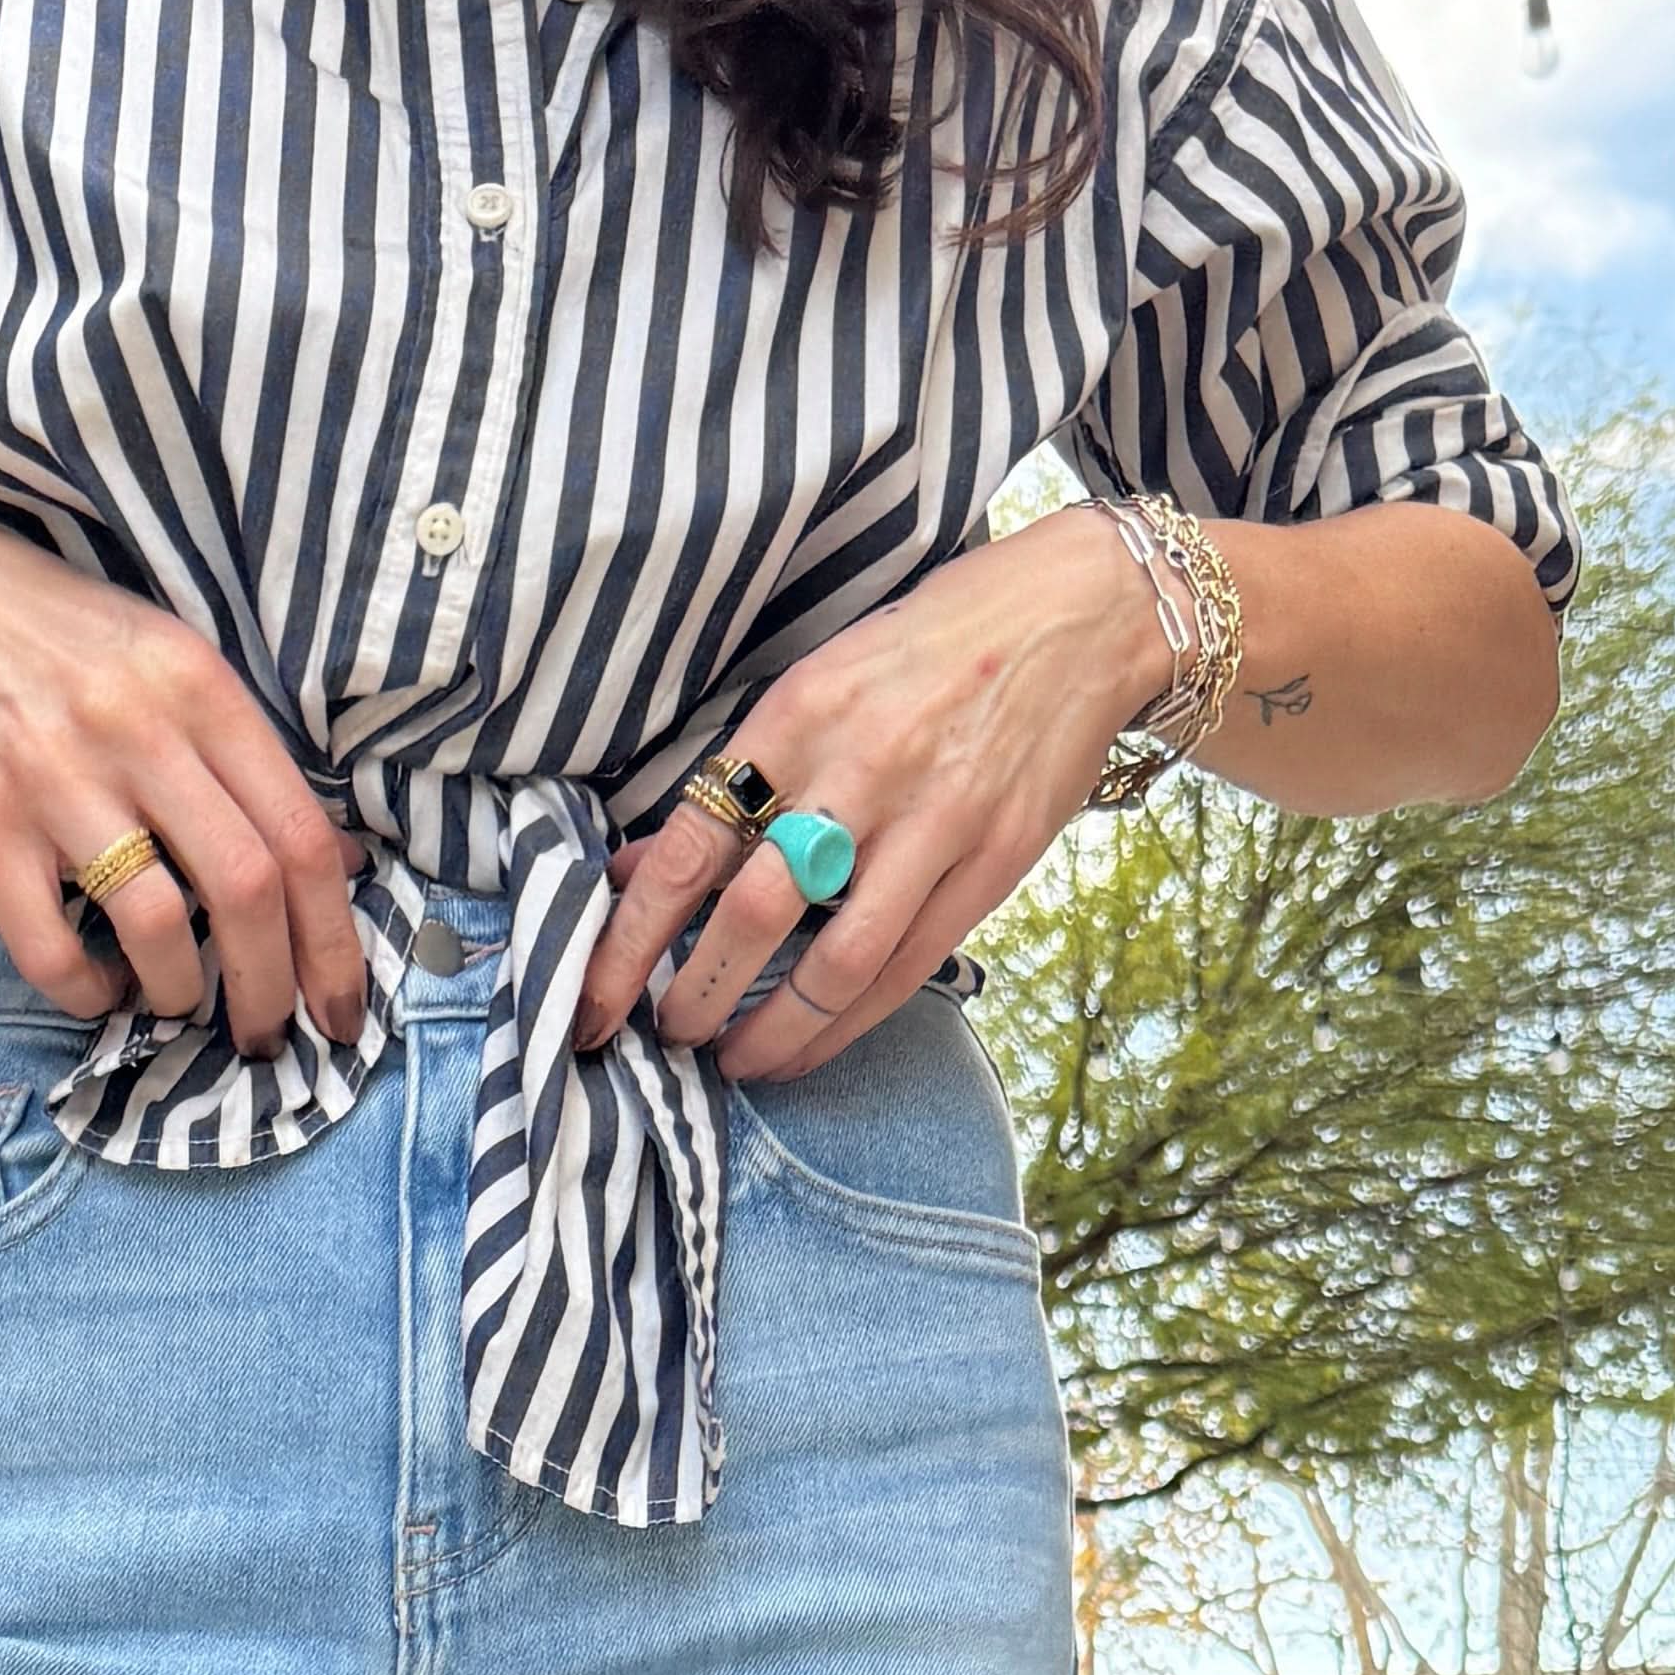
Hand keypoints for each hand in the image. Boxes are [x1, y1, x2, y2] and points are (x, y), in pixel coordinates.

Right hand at [0, 493, 371, 1054]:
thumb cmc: (53, 636)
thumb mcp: (166, 659)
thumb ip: (245, 755)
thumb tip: (340, 861)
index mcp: (197, 686)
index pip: (300, 835)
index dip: (335, 942)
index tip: (342, 1007)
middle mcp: (136, 730)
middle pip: (245, 888)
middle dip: (271, 987)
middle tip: (268, 1033)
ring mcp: (54, 780)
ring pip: (158, 926)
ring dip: (180, 992)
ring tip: (176, 1000)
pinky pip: (52, 950)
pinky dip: (88, 994)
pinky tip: (98, 986)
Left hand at [568, 506, 1172, 1073]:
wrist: (1079, 614)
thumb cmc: (929, 646)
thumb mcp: (817, 680)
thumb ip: (733, 776)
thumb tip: (637, 868)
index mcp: (800, 714)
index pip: (688, 847)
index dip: (630, 939)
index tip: (594, 997)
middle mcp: (864, 768)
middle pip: (756, 913)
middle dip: (696, 995)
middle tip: (665, 1033)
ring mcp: (936, 821)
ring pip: (836, 962)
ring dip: (772, 1031)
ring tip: (733, 1060)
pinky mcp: (992, 862)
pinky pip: (907, 968)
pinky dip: (846, 1023)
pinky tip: (806, 1045)